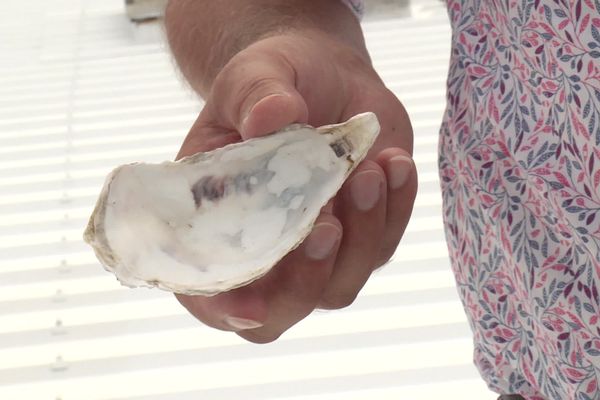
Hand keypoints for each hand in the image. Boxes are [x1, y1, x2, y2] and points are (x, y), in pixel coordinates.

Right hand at [174, 30, 416, 342]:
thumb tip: (272, 115)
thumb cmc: (273, 81)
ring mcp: (317, 247)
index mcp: (216, 221)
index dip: (223, 310)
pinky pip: (384, 244)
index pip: (207, 290)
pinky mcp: (364, 233)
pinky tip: (392, 161)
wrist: (323, 75)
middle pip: (280, 311)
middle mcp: (265, 248)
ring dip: (362, 234)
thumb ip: (255, 95)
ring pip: (340, 284)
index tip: (252, 305)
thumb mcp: (254, 75)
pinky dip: (395, 208)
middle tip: (326, 223)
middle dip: (307, 277)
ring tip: (370, 168)